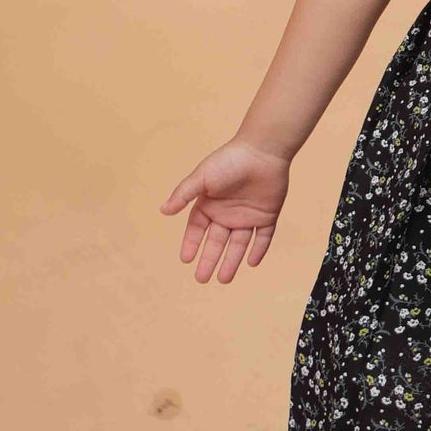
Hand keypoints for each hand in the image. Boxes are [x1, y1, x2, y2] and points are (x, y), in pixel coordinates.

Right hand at [159, 140, 290, 281]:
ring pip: (238, 244)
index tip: (185, 260)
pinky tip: (251, 263)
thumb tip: (163, 211)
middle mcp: (227, 213)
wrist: (262, 151)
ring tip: (223, 279)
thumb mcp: (202, 178)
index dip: (191, 244)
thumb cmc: (229, 161)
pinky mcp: (267, 215)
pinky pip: (263, 237)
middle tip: (202, 278)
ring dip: (231, 261)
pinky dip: (258, 250)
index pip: (198, 229)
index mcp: (210, 204)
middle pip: (216, 241)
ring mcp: (247, 215)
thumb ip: (183, 194)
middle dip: (209, 260)